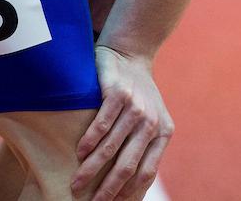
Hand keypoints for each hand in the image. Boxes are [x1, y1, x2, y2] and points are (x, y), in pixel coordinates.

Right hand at [72, 45, 174, 199]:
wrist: (131, 53)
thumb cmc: (136, 95)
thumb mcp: (149, 120)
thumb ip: (142, 146)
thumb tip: (128, 188)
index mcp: (163, 133)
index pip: (146, 173)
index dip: (128, 194)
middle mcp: (152, 122)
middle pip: (128, 166)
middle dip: (108, 189)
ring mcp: (136, 107)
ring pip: (112, 147)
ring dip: (92, 169)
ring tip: (76, 183)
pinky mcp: (119, 93)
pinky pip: (103, 124)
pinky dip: (89, 141)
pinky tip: (79, 153)